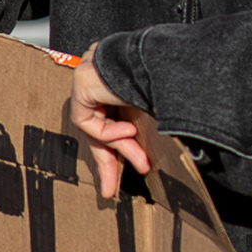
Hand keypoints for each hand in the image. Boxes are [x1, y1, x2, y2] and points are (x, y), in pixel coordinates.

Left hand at [67, 53, 152, 199]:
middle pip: (96, 130)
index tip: (117, 181)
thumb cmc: (169, 81)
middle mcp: (102, 81)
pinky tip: (129, 129)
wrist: (163, 60)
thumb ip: (142, 130)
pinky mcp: (82, 82)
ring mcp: (90, 79)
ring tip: (143, 163)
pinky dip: (108, 131)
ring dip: (120, 149)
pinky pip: (88, 121)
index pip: (110, 123)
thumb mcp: (154, 113)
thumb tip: (148, 160)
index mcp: (119, 85)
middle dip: (108, 162)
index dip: (116, 152)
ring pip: (95, 128)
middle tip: (110, 191)